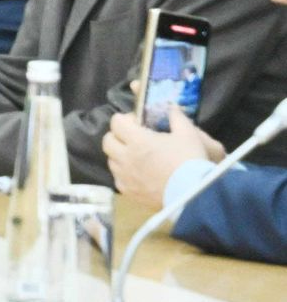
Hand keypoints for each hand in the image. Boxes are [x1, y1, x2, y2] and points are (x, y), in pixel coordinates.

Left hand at [106, 109, 223, 207]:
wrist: (194, 194)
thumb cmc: (190, 161)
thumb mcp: (189, 134)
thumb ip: (177, 118)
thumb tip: (171, 107)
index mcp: (137, 140)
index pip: (116, 122)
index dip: (126, 119)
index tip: (138, 122)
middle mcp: (125, 157)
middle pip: (107, 141)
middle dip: (117, 136)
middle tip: (133, 138)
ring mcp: (124, 176)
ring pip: (111, 161)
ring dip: (119, 155)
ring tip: (136, 157)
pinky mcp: (128, 192)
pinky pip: (118, 179)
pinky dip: (124, 174)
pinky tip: (138, 174)